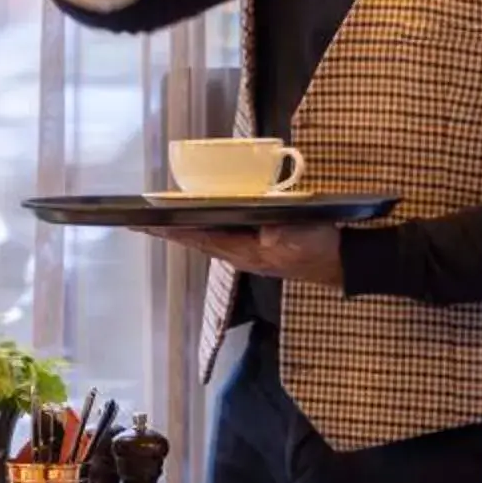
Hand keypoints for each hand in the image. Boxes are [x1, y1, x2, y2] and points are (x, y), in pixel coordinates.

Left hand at [141, 222, 344, 289]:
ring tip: (158, 221)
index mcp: (245, 252)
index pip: (200, 238)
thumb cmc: (320, 247)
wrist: (342, 262)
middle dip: (169, 231)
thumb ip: (284, 231)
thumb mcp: (303, 236)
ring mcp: (246, 252)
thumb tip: (268, 229)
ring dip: (183, 230)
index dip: (174, 231)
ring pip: (207, 239)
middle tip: (139, 223)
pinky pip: (221, 236)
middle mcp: (239, 254)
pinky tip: (197, 221)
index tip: (147, 224)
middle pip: (197, 240)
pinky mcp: (256, 247)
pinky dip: (203, 228)